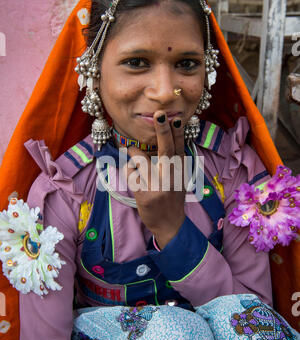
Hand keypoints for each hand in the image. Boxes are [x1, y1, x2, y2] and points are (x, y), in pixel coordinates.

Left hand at [124, 111, 185, 248]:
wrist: (170, 224)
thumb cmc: (172, 197)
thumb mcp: (179, 178)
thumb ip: (175, 161)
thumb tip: (169, 136)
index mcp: (180, 170)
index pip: (180, 147)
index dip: (177, 132)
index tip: (176, 118)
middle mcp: (171, 177)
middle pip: (166, 149)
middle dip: (162, 131)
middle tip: (159, 115)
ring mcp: (158, 186)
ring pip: (140, 159)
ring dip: (132, 153)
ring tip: (130, 154)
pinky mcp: (145, 194)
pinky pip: (131, 174)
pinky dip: (130, 173)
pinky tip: (135, 180)